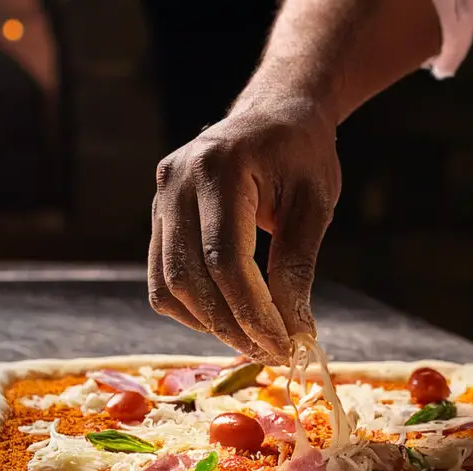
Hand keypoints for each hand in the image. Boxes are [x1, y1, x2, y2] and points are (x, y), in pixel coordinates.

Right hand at [148, 98, 340, 363]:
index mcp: (219, 168)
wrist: (274, 116)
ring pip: (170, 285)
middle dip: (232, 326)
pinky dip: (193, 310)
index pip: (225, 259)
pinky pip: (163, 279)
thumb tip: (293, 334)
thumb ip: (297, 267)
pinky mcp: (158, 217)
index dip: (252, 312)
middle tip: (272, 353)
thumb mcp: (313, 207)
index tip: (283, 345)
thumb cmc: (302, 156)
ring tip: (255, 342)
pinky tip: (229, 318)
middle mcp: (176, 182)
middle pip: (190, 277)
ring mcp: (160, 199)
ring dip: (211, 325)